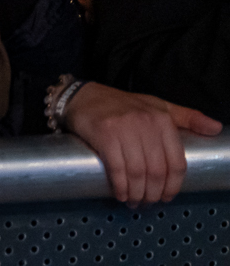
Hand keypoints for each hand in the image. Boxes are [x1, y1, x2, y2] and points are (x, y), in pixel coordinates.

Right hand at [64, 81, 221, 205]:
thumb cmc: (122, 105)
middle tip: (147, 202)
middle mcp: (145, 123)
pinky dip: (120, 186)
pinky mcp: (104, 134)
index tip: (166, 197)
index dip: (173, 186)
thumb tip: (217, 128)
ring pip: (138, 172)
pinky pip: (117, 168)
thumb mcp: (157, 106)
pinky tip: (120, 194)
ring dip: (137, 194)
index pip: (176, 162)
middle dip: (153, 193)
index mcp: (162, 119)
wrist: (83, 96)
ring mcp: (124, 128)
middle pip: (157, 171)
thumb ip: (188, 117)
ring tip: (134, 201)